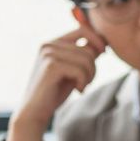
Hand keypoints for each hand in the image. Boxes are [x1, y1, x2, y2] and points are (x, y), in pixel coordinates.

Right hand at [6, 22, 106, 140]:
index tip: (103, 53)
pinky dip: (84, 82)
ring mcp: (48, 54)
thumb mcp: (73, 69)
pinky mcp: (51, 66)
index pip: (82, 30)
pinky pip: (81, 70)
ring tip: (81, 86)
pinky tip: (78, 90)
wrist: (36, 110)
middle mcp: (49, 45)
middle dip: (94, 67)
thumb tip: (103, 43)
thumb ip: (84, 55)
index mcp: (53, 43)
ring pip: (87, 59)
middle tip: (86, 81)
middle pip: (88, 48)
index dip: (98, 40)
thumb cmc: (55, 91)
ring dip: (90, 76)